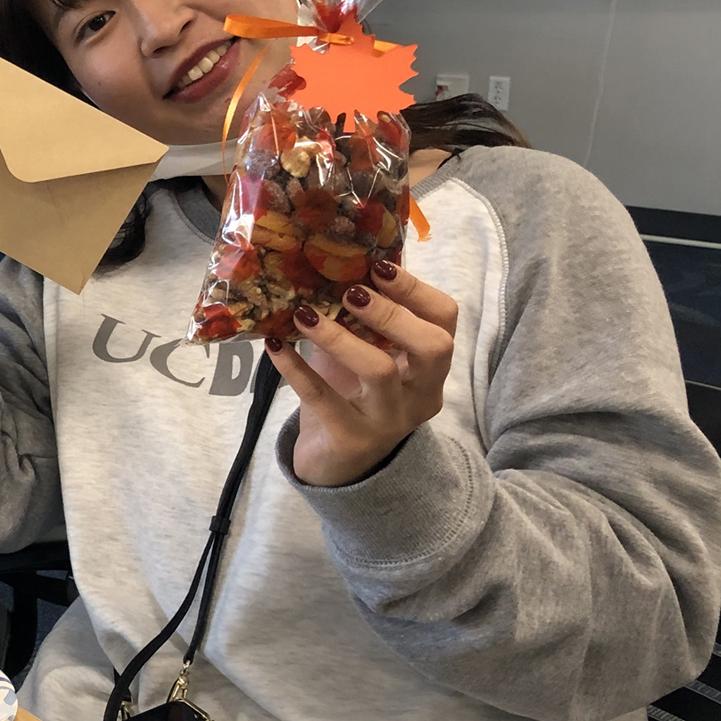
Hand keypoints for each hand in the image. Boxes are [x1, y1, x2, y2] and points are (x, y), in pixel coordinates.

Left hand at [265, 261, 458, 486]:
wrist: (336, 463)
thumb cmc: (352, 395)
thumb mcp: (366, 354)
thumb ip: (365, 318)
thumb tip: (342, 256)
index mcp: (430, 368)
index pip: (445, 321)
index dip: (416, 290)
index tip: (377, 266)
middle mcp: (421, 394)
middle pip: (432, 347)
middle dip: (391, 313)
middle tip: (349, 291)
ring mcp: (390, 420)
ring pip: (379, 371)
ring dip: (340, 336)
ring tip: (303, 314)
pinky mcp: (352, 439)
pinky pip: (323, 398)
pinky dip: (296, 368)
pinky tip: (274, 345)